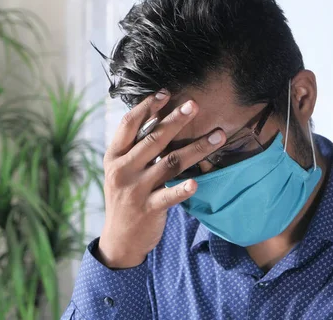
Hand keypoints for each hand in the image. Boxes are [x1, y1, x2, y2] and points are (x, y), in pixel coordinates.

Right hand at [97, 91, 224, 268]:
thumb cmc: (125, 196)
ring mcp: (135, 190)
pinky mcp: (148, 209)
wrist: (119, 239)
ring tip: (218, 136)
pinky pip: (169, 197)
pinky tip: (196, 182)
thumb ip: (134, 147)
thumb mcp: (120, 170)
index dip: (146, 107)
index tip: (166, 93)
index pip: (128, 125)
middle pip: (153, 140)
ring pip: (169, 163)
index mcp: (114, 156)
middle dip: (175, 121)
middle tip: (194, 105)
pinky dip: (183, 190)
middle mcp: (122, 170)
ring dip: (196, 148)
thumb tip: (155, 116)